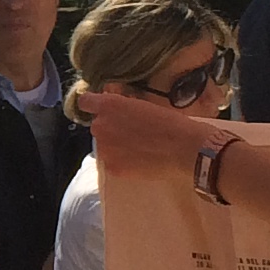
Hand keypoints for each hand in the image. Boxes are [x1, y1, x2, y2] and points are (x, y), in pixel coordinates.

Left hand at [76, 86, 215, 186]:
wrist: (184, 149)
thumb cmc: (171, 123)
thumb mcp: (145, 104)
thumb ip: (124, 103)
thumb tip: (115, 101)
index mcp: (109, 105)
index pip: (85, 102)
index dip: (93, 105)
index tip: (101, 109)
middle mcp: (101, 126)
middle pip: (98, 126)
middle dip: (110, 128)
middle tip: (131, 132)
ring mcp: (105, 149)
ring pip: (105, 146)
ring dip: (116, 146)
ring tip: (139, 148)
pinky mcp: (112, 168)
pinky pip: (112, 163)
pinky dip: (123, 163)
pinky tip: (140, 161)